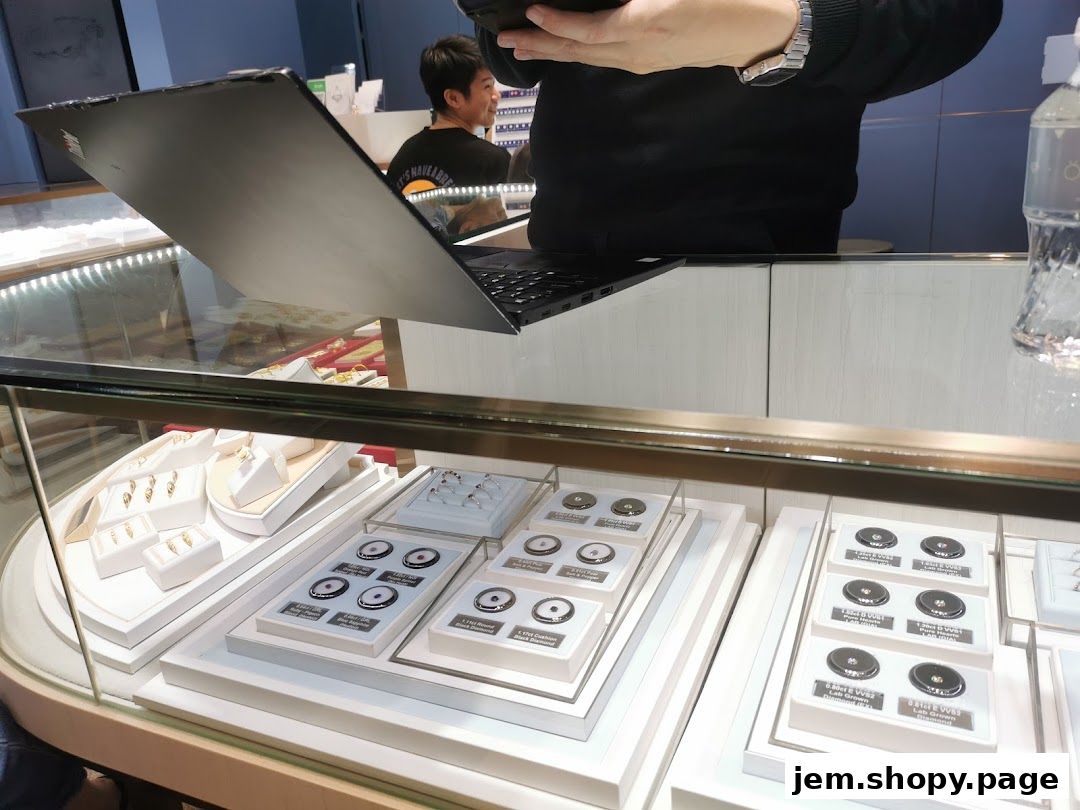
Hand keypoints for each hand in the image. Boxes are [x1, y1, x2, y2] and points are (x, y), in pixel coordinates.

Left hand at [496, 0, 797, 73]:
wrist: (762, 30)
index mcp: (648, 23)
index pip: (590, 30)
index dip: (558, 23)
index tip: (531, 11)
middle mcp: (640, 49)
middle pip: (579, 50)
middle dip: (540, 43)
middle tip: (506, 40)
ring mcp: (643, 59)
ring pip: (588, 58)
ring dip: (553, 51)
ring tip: (523, 47)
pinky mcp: (649, 61)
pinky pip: (604, 58)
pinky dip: (577, 52)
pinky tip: (564, 48)